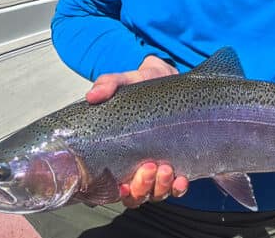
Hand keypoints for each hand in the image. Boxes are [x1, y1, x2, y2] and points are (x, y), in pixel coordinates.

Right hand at [86, 55, 186, 207]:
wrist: (172, 79)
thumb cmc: (144, 86)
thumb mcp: (126, 81)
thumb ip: (109, 84)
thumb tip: (92, 95)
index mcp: (119, 154)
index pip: (112, 186)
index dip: (116, 192)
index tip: (121, 185)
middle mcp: (138, 167)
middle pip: (136, 195)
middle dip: (142, 187)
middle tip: (148, 167)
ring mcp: (159, 168)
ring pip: (156, 193)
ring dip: (160, 187)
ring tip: (165, 168)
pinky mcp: (180, 165)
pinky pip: (178, 188)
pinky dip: (178, 188)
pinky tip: (181, 179)